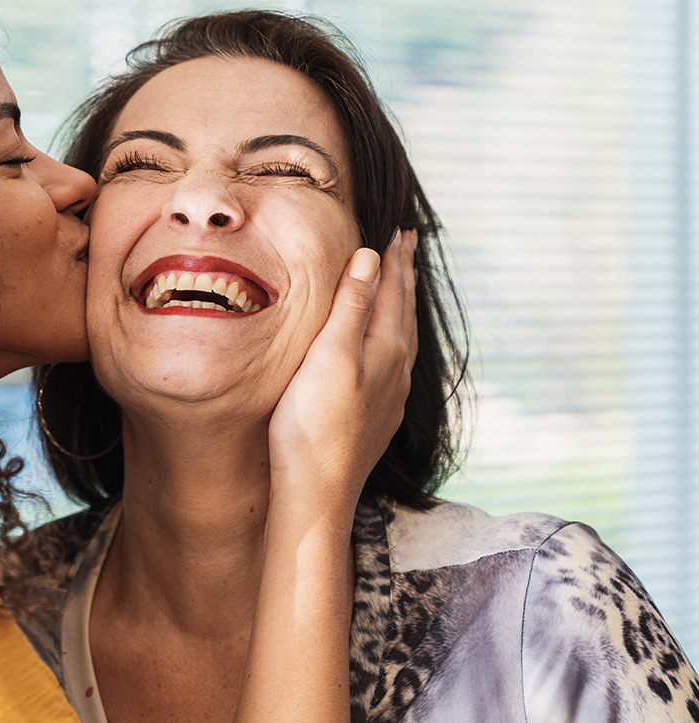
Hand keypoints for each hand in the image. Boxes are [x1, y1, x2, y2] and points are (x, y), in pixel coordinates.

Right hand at [267, 229, 417, 516]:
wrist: (316, 492)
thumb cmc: (313, 424)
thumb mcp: (329, 355)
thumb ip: (351, 306)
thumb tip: (370, 258)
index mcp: (385, 348)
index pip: (392, 290)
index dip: (394, 259)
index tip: (400, 230)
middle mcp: (394, 370)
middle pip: (402, 311)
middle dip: (403, 276)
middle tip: (408, 246)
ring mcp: (387, 396)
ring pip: (401, 338)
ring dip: (400, 307)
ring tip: (400, 288)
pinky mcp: (375, 417)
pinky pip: (392, 362)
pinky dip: (390, 338)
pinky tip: (384, 349)